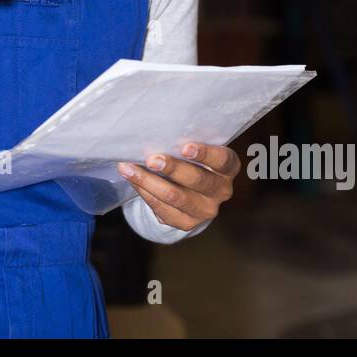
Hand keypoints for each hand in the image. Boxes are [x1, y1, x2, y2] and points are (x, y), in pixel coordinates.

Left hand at [118, 143, 241, 232]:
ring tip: (128, 168)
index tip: (184, 147)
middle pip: (197, 180)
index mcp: (228, 168)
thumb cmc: (193, 160)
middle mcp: (221, 191)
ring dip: (148, 181)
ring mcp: (205, 210)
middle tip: (151, 159)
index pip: (222, 160)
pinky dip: (144, 192)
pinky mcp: (187, 223)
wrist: (192, 191)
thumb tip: (156, 133)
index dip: (205, 154)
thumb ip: (186, 144)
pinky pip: (162, 209)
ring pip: (175, 197)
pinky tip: (132, 180)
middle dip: (171, 169)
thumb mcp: (198, 151)